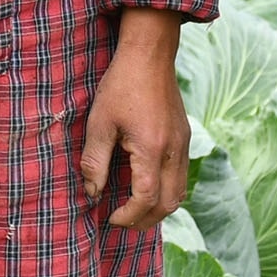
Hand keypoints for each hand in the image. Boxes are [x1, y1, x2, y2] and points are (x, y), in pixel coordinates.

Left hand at [78, 9, 190, 230]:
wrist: (150, 55)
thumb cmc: (121, 85)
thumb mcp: (99, 122)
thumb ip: (95, 161)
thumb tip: (92, 192)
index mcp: (153, 149)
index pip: (146, 199)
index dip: (129, 216)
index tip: (109, 217)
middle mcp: (174, 151)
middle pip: (169, 203)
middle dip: (145, 220)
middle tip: (121, 222)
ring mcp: (183, 144)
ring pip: (179, 192)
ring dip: (158, 208)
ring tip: (133, 210)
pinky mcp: (184, 137)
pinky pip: (181, 176)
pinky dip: (166, 191)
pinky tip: (146, 186)